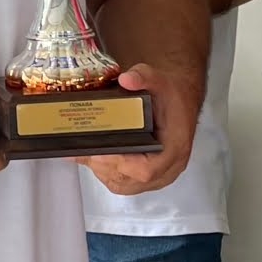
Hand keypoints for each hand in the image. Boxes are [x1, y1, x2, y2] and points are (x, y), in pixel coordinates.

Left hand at [81, 64, 197, 193]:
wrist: (179, 103)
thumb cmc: (171, 96)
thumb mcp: (159, 79)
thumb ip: (143, 76)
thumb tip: (126, 79)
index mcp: (175, 148)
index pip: (147, 170)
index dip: (120, 164)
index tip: (99, 152)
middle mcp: (168, 168)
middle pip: (131, 180)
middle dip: (103, 165)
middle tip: (82, 148)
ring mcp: (159, 176)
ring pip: (124, 185)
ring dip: (102, 171)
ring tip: (85, 151)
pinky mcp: (149, 178)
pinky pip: (125, 184)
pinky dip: (107, 174)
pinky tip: (94, 158)